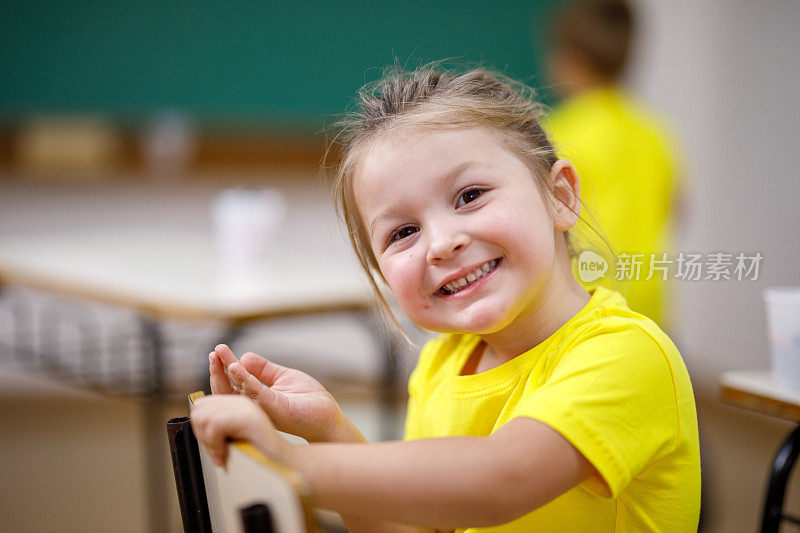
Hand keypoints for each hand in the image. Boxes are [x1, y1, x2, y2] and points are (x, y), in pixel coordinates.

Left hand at [191, 394, 288, 466]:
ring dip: (208, 442)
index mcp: (238, 404)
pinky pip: (215, 425)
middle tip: (216, 451)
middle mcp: (241, 402)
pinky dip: (214, 444)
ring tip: (221, 454)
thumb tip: (199, 428)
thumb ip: (219, 430)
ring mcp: (245, 408)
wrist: (284, 464)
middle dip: (201, 434)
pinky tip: (225, 455)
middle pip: (199, 409)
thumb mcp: (233, 439)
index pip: (203, 405)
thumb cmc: (260, 456)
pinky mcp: (248, 418)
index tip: (213, 446)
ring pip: (203, 416)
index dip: (201, 427)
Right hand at [209, 344, 363, 442]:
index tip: (218, 350)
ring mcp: (263, 410)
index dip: (224, 367)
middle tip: (213, 353)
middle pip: (226, 391)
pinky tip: (237, 367)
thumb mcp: (282, 377)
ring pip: (236, 394)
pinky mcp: (276, 410)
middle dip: (217, 371)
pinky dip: (245, 380)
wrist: (327, 415)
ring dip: (226, 374)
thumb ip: (263, 368)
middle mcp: (255, 407)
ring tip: (219, 357)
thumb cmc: (307, 399)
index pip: (231, 384)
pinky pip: (257, 394)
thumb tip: (243, 356)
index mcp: (255, 399)